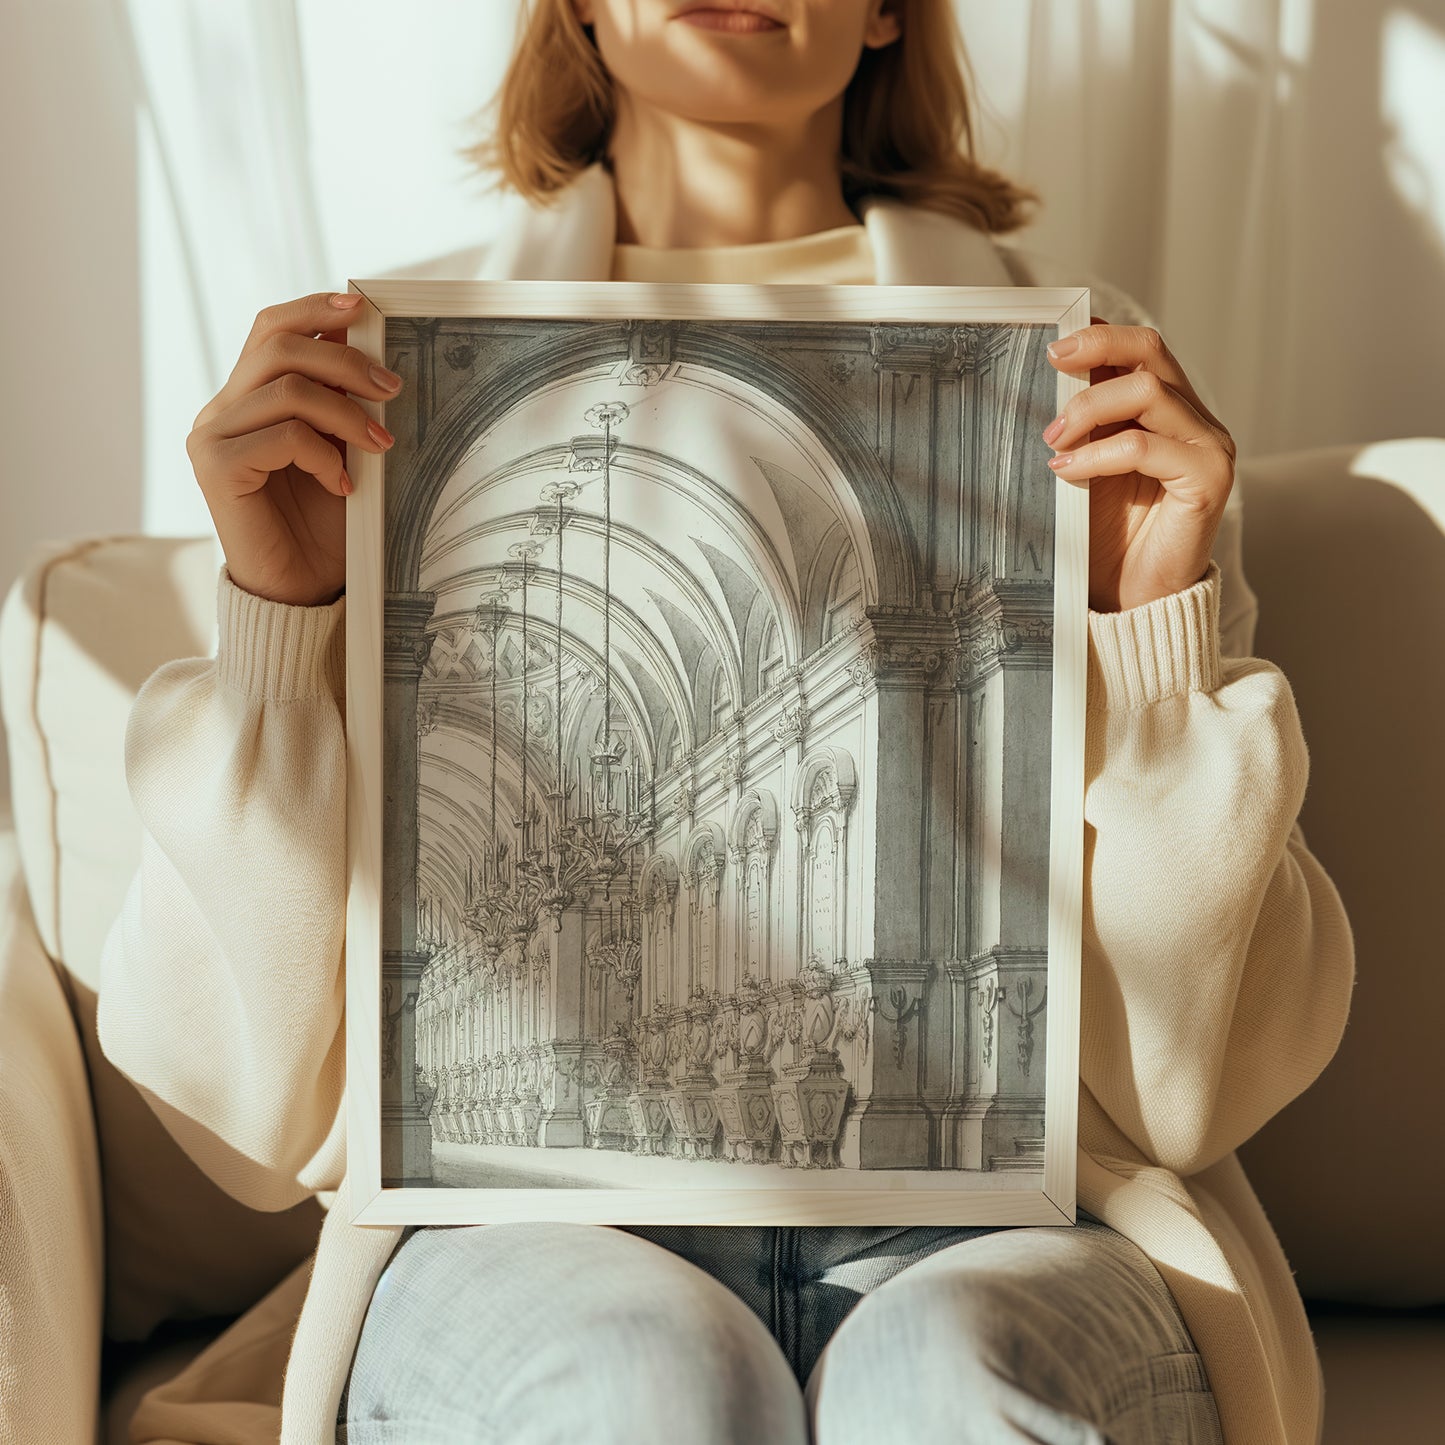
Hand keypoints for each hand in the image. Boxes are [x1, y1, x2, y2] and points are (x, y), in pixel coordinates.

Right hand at [186, 291, 403, 606]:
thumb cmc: (325, 525)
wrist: (302, 589)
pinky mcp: (216, 467)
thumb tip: (375, 357)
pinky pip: (282, 435)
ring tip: (381, 445)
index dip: (314, 309)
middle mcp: (223, 410)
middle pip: (279, 345)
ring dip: (347, 412)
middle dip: (345, 360)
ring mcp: (212, 436)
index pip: (271, 329)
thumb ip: (343, 405)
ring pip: (286, 387)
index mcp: (249, 397)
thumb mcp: (343, 452)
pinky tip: (342, 486)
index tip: (361, 308)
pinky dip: (323, 455)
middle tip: (392, 390)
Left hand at [1043, 317, 1234, 612]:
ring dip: (1089, 409)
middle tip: (1051, 366)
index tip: (1053, 344)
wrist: (1135, 600)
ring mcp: (1208, 447)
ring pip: (1149, 391)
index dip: (1100, 335)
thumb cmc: (1108, 538)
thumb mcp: (1087, 466)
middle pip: (1151, 352)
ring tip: (1053, 440)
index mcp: (1168, 411)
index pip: (1141, 349)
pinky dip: (1098, 454)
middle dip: (1096, 349)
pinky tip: (1066, 470)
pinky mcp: (1208, 480)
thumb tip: (1043, 381)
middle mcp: (1195, 420)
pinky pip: (1145, 446)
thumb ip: (1083, 425)